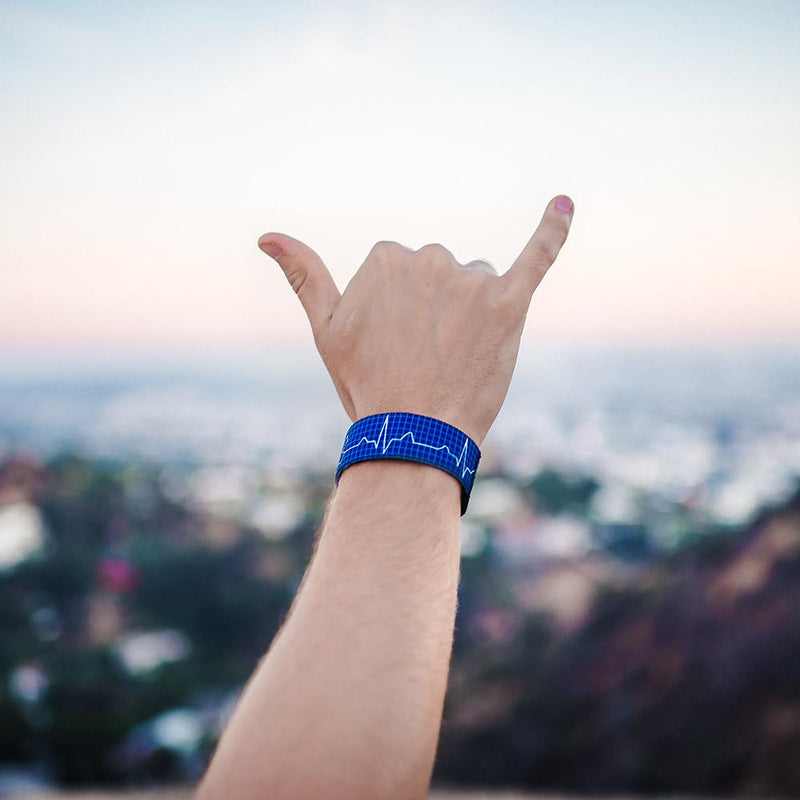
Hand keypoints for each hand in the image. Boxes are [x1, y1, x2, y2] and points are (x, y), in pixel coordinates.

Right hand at [258, 196, 573, 445]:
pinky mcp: (509, 303)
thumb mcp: (325, 330)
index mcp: (386, 257)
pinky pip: (537, 256)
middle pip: (443, 274)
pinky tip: (565, 202)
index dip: (402, 314)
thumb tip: (267, 236)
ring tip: (456, 360)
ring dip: (472, 315)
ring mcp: (470, 279)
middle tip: (425, 359)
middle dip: (437, 312)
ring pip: (478, 283)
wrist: (413, 435)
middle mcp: (429, 257)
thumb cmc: (367, 386)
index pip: (405, 272)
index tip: (396, 347)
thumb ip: (303, 276)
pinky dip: (553, 230)